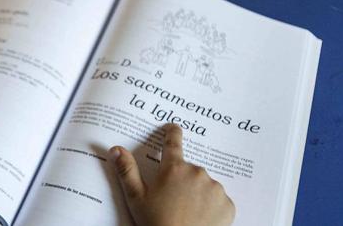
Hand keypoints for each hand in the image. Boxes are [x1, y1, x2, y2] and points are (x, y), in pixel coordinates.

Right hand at [108, 123, 234, 225]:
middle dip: (181, 179)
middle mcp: (196, 173)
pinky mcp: (227, 204)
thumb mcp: (136, 198)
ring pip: (204, 184)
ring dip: (196, 193)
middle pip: (188, 169)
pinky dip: (211, 206)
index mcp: (173, 169)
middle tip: (172, 199)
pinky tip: (200, 218)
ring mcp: (214, 188)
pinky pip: (218, 200)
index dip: (172, 133)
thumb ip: (127, 170)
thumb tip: (116, 149)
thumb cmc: (156, 223)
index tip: (173, 127)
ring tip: (186, 212)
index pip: (173, 142)